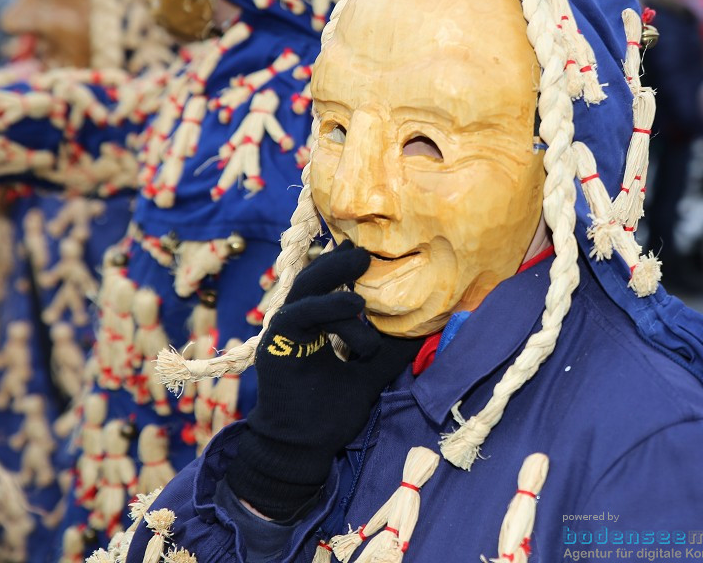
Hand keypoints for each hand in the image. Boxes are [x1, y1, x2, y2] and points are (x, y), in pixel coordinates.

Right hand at [226, 240, 423, 519]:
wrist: (301, 450)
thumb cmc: (330, 413)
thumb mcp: (369, 375)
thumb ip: (390, 351)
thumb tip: (425, 329)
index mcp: (314, 326)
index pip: (326, 286)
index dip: (344, 266)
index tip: (370, 251)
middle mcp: (297, 324)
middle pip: (313, 280)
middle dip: (339, 263)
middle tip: (366, 253)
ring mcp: (283, 333)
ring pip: (306, 292)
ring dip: (335, 281)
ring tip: (364, 279)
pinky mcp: (276, 346)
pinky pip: (298, 315)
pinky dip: (325, 306)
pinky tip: (352, 305)